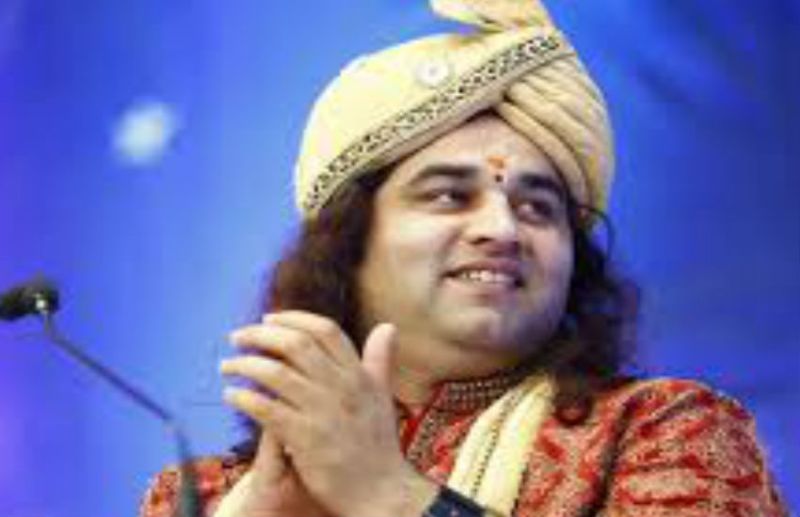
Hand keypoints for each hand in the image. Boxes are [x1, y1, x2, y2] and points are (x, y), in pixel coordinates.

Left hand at [221, 311, 436, 516]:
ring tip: (226, 366)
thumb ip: (380, 359)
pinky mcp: (305, 438)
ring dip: (244, 365)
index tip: (268, 319)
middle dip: (259, 336)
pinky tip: (231, 395)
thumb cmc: (378, 444)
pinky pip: (266, 409)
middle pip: (295, 345)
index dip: (292, 319)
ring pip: (275, 374)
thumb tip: (388, 325)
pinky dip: (244, 398)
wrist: (381, 490)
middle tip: (237, 338)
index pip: (324, 330)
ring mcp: (323, 412)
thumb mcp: (382, 395)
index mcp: (358, 374)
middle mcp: (342, 387)